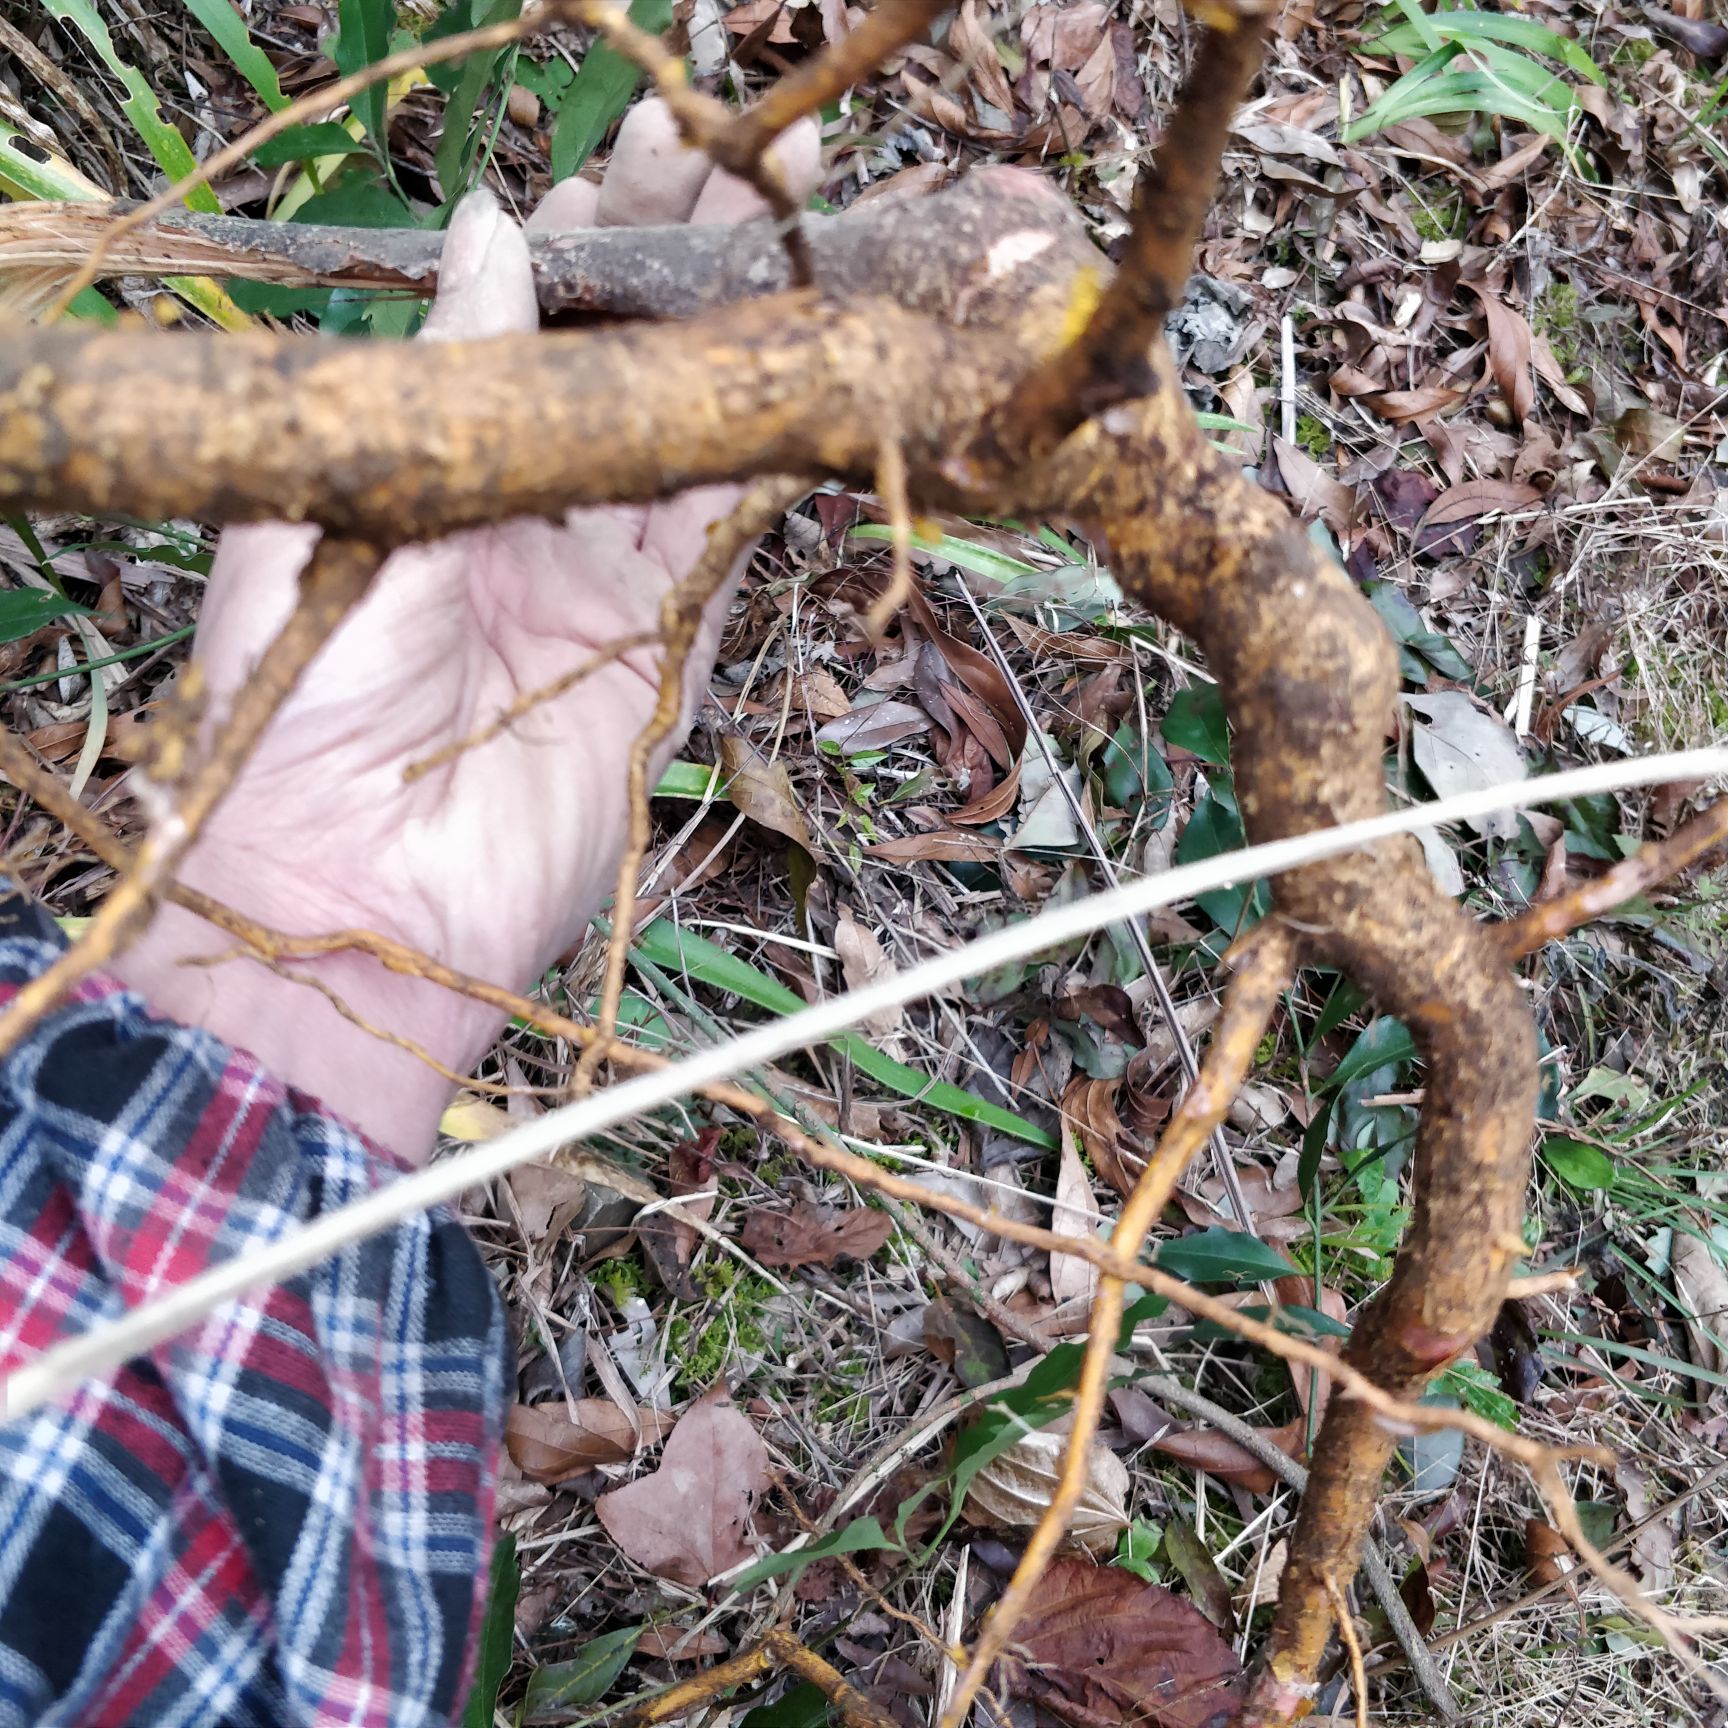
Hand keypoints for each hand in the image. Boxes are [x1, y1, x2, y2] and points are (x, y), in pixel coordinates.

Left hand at [112, 103, 820, 1160]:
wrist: (357, 895)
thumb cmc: (304, 708)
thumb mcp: (349, 504)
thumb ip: (442, 373)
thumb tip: (493, 224)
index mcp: (435, 461)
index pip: (525, 320)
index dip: (584, 235)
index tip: (633, 154)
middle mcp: (528, 506)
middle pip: (625, 358)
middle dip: (684, 254)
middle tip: (743, 154)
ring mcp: (604, 576)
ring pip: (692, 426)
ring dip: (745, 332)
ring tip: (796, 220)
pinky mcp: (667, 644)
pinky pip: (732, 533)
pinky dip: (770, 454)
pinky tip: (809, 366)